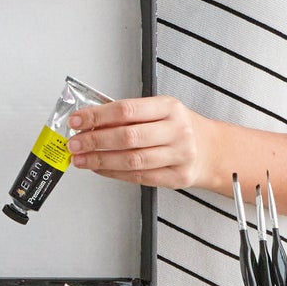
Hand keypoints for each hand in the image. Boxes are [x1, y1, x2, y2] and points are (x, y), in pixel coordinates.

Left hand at [66, 95, 213, 189]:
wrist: (212, 150)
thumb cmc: (180, 127)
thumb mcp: (159, 110)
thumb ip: (129, 115)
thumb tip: (90, 121)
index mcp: (169, 107)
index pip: (127, 110)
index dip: (98, 116)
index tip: (77, 120)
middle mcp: (176, 131)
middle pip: (128, 137)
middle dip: (95, 141)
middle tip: (75, 143)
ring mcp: (179, 156)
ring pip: (132, 160)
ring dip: (100, 160)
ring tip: (81, 158)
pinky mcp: (176, 178)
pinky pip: (138, 177)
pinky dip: (113, 173)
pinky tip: (99, 168)